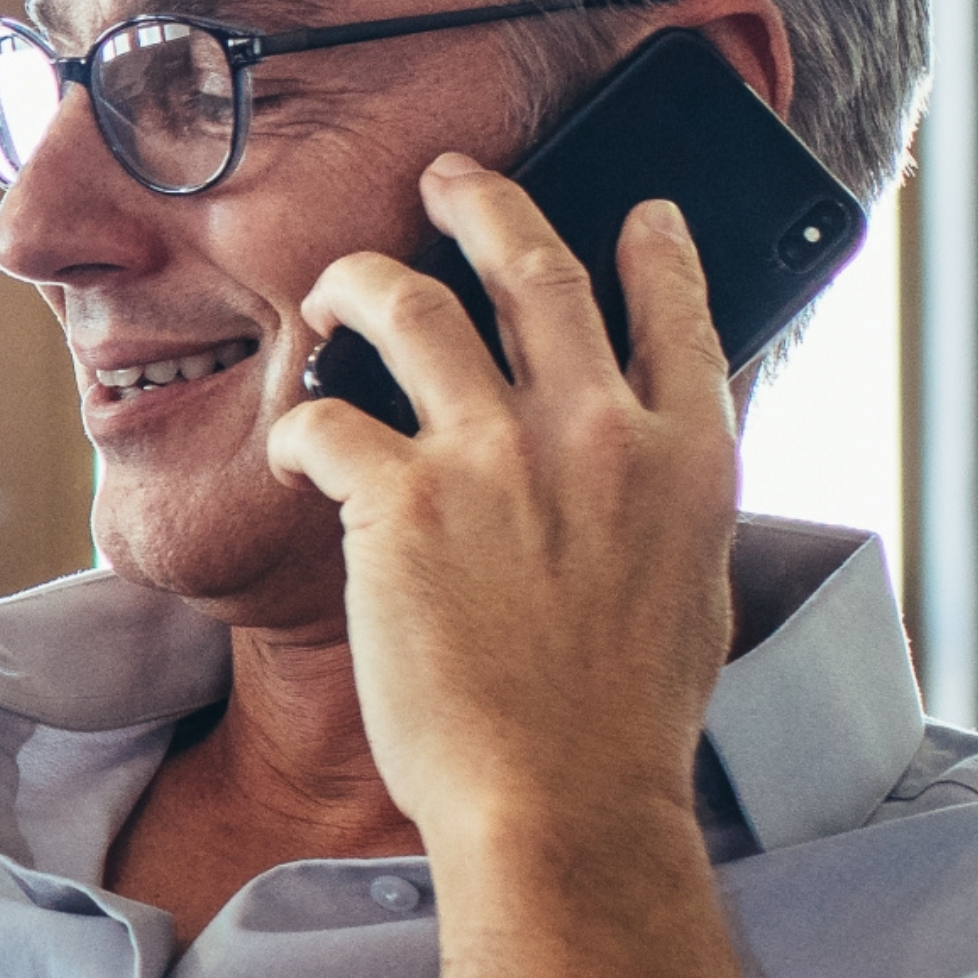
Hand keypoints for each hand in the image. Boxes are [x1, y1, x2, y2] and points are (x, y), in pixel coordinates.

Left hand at [262, 155, 746, 849]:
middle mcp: (596, 432)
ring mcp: (495, 456)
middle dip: (485, 202)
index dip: (655, 249)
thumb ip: (666, 507)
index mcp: (685, 457)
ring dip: (361, 279)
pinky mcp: (399, 500)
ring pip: (414, 308)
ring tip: (338, 284)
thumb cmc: (620, 725)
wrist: (557, 801)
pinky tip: (288, 453)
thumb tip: (649, 465)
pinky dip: (298, 426)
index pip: (680, 313)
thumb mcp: (688, 591)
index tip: (634, 210)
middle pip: (535, 269)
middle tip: (448, 176)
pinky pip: (326, 417)